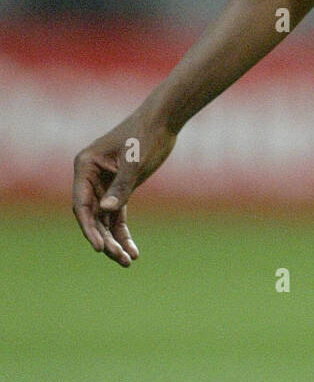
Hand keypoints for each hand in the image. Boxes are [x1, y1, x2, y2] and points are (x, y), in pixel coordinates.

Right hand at [72, 107, 176, 266]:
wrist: (164, 120)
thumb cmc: (147, 135)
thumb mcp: (134, 162)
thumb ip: (121, 188)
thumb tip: (105, 211)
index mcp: (85, 166)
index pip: (82, 204)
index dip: (89, 228)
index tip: (100, 248)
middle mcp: (90, 176)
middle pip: (92, 216)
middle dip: (105, 239)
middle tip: (120, 259)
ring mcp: (104, 184)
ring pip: (105, 220)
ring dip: (115, 241)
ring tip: (128, 261)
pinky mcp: (120, 188)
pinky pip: (117, 216)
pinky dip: (124, 233)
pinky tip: (133, 251)